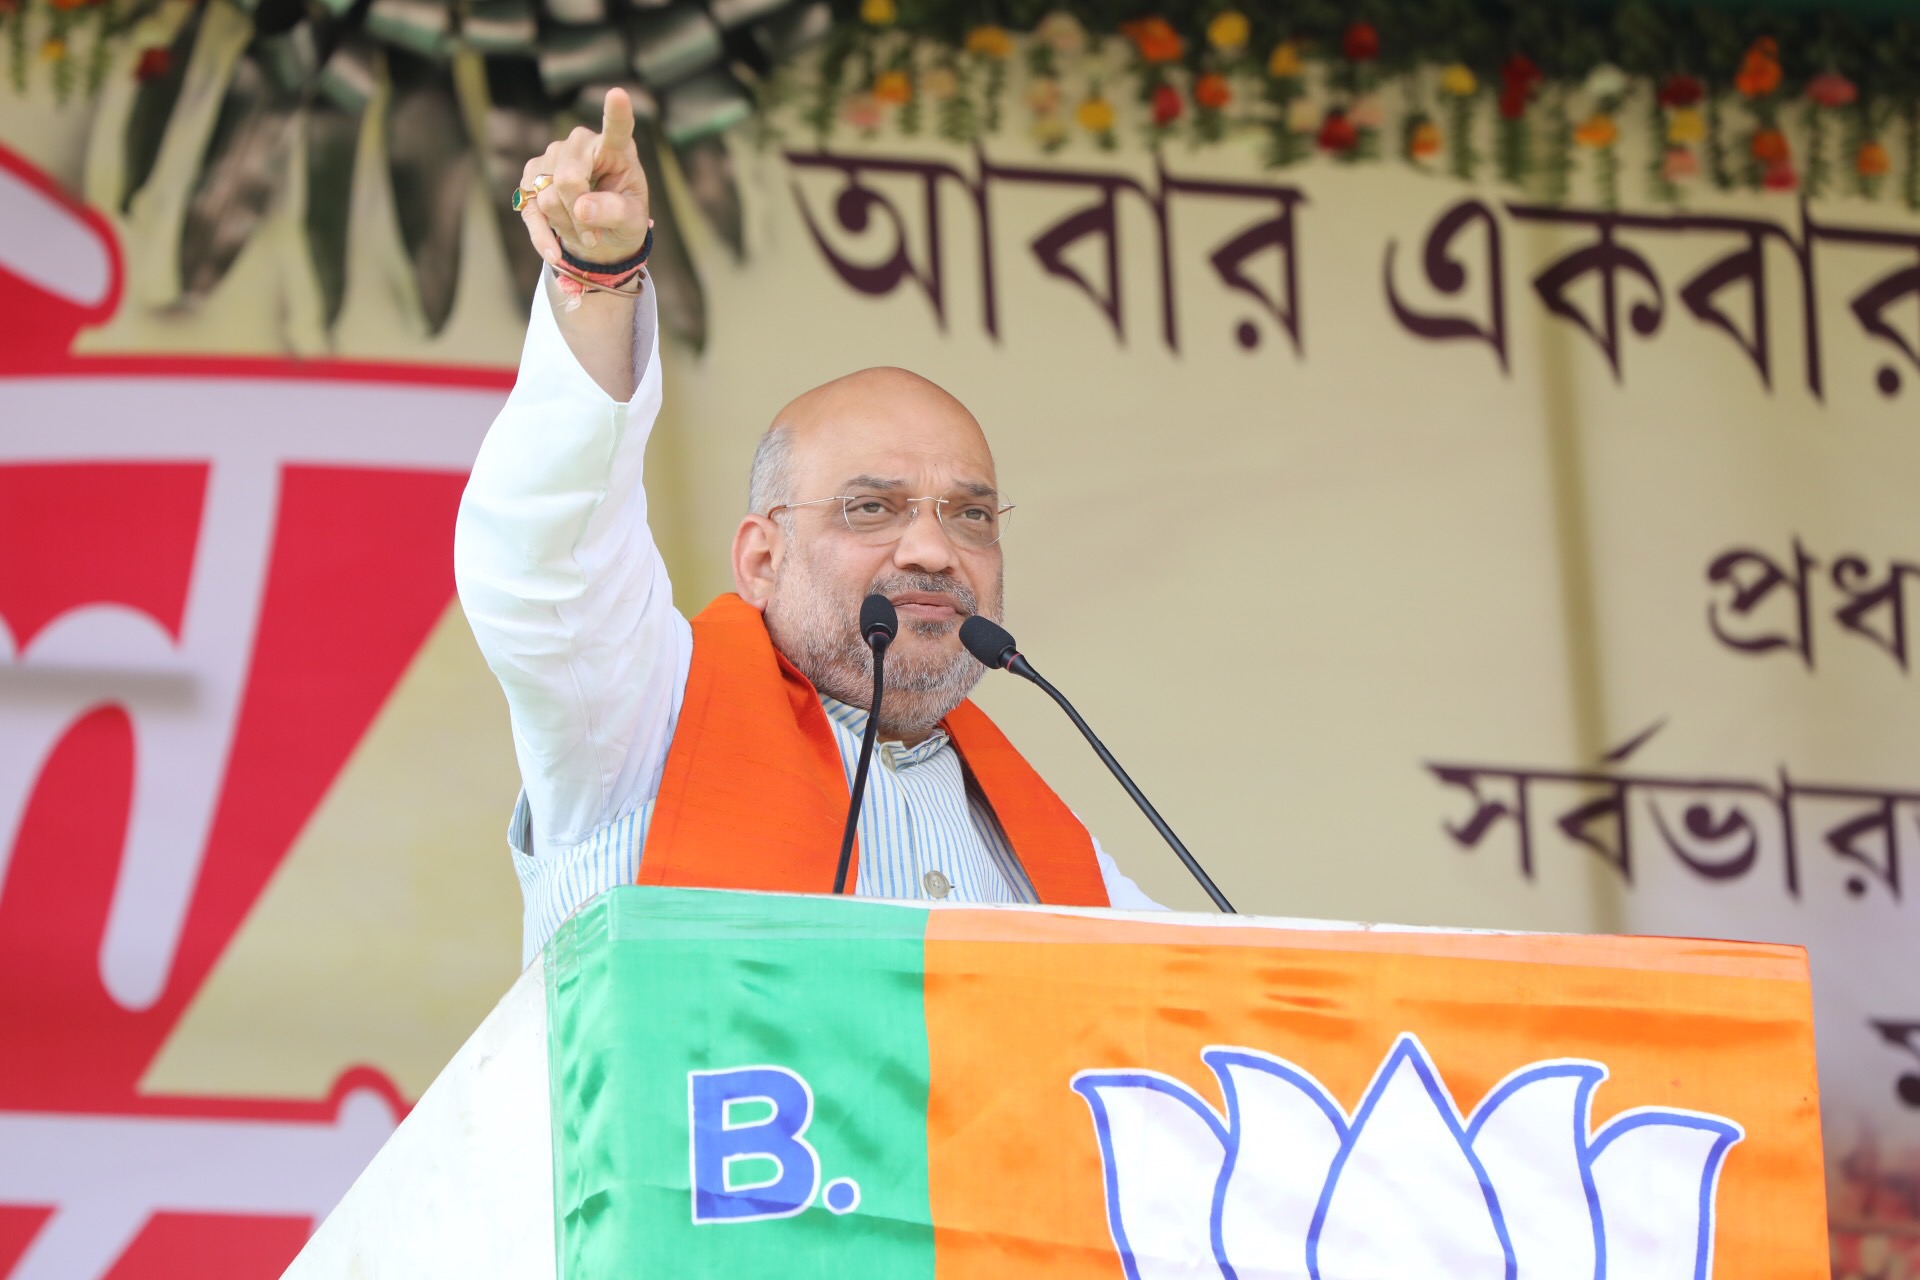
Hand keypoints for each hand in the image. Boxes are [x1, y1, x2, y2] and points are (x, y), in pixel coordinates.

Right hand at [520, 88, 651, 267]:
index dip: (616, 113)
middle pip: (568, 179)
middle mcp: (579, 144)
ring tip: (585, 234)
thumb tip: (582, 206)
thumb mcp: (631, 222)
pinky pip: (530, 210)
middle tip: (595, 236)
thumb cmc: (622, 219)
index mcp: (615, 148)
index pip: (616, 128)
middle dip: (580, 216)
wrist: (598, 234)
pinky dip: (543, 236)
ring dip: (566, 226)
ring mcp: (551, 156)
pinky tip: (555, 252)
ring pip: (546, 197)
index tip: (618, 94)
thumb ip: (615, 212)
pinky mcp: (531, 176)